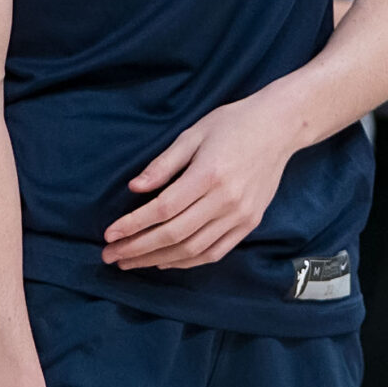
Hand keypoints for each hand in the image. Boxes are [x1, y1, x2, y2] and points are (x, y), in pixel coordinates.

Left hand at [103, 94, 299, 270]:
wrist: (278, 128)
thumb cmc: (231, 124)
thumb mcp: (192, 134)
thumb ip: (163, 164)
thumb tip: (134, 187)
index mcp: (208, 175)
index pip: (163, 209)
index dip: (133, 225)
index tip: (109, 234)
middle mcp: (226, 201)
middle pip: (175, 235)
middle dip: (138, 248)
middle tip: (111, 255)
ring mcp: (240, 216)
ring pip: (193, 249)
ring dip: (158, 260)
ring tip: (130, 262)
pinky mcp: (249, 224)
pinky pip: (215, 252)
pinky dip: (188, 261)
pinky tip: (165, 262)